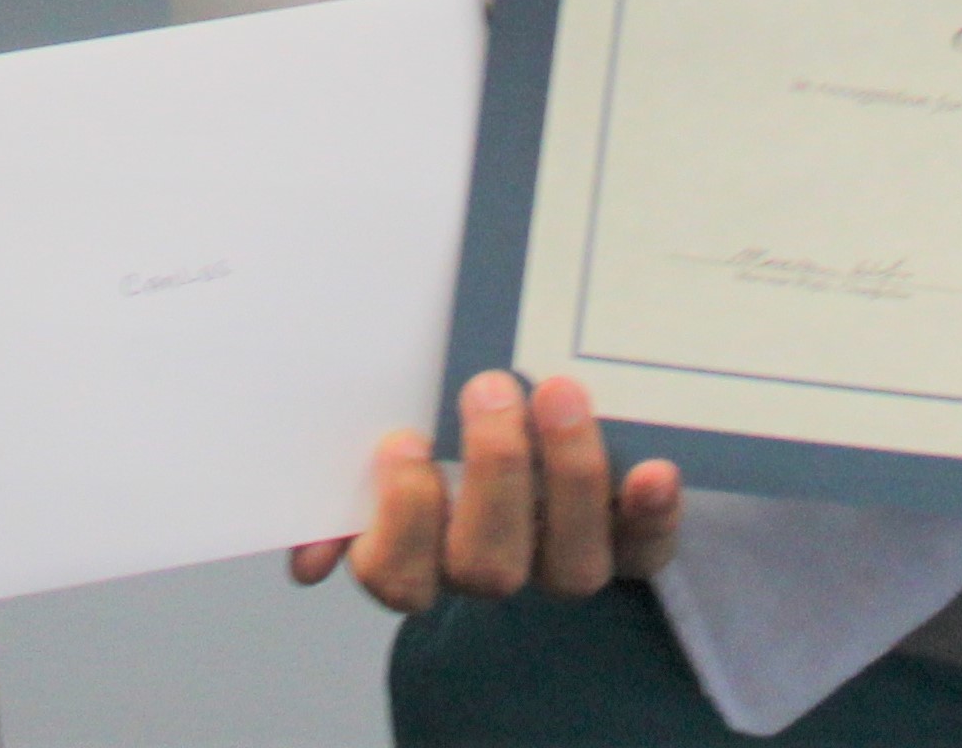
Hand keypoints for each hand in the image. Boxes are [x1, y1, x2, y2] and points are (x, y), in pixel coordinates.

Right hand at [288, 373, 683, 607]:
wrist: (536, 432)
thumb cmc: (443, 426)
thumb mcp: (393, 433)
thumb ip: (342, 478)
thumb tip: (306, 561)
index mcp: (423, 550)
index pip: (398, 575)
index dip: (402, 516)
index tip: (404, 439)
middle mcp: (491, 567)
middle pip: (488, 567)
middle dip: (491, 473)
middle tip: (490, 385)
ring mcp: (561, 563)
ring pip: (569, 568)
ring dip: (567, 478)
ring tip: (561, 392)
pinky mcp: (629, 549)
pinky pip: (645, 555)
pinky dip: (650, 516)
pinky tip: (655, 469)